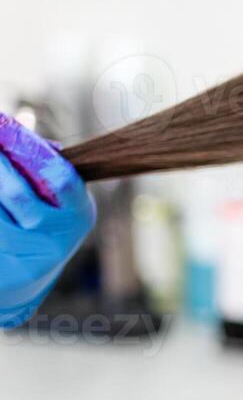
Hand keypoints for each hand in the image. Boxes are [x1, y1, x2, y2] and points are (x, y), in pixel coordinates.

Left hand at [0, 113, 95, 327]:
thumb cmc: (38, 223)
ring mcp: (31, 255)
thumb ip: (40, 163)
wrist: (23, 278)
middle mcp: (60, 236)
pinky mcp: (8, 268)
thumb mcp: (50, 195)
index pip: (58, 176)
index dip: (28, 147)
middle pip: (17, 194)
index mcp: (78, 213)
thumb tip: (23, 122)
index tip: (2, 122)